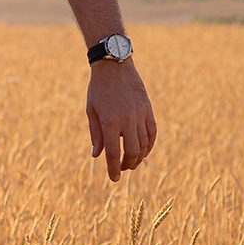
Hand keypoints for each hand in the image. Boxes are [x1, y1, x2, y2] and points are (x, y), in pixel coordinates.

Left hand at [86, 59, 157, 182]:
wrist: (114, 66)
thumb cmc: (98, 89)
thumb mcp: (91, 111)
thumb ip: (95, 134)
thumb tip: (97, 156)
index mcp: (110, 122)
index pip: (113, 153)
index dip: (113, 169)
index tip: (114, 179)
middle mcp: (127, 120)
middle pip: (132, 152)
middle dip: (128, 165)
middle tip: (122, 170)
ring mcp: (140, 115)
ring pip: (144, 145)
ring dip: (139, 157)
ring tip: (132, 163)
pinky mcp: (148, 109)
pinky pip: (152, 133)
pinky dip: (149, 145)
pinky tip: (144, 151)